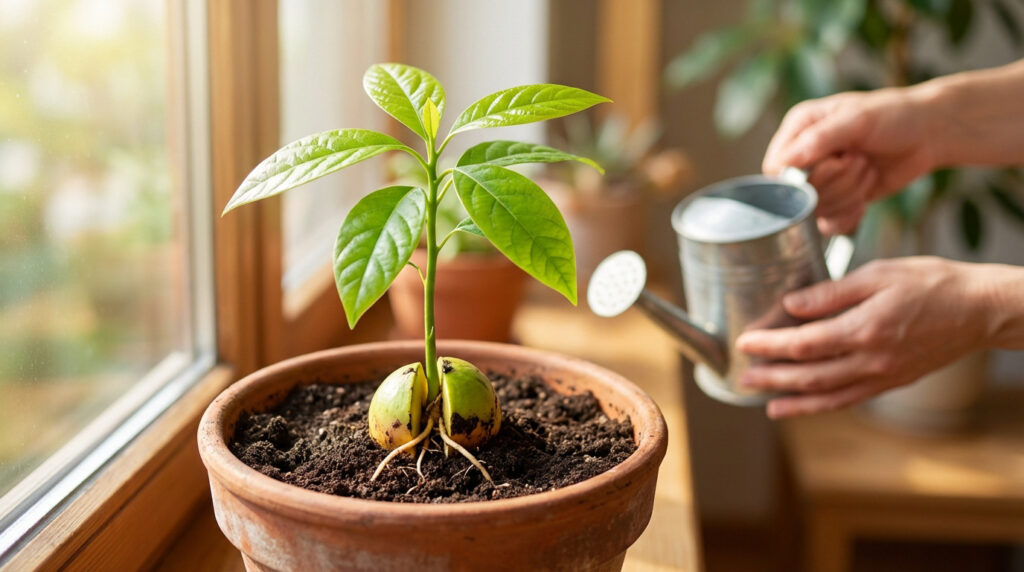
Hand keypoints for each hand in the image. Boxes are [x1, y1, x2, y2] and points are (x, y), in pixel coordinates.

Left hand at [735, 257, 1004, 418]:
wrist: (981, 310)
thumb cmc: (932, 283)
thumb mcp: (878, 274)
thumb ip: (831, 292)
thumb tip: (792, 305)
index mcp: (865, 330)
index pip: (804, 344)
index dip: (770, 345)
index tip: (745, 342)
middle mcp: (871, 360)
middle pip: (809, 376)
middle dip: (771, 377)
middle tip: (743, 376)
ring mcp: (882, 376)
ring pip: (827, 395)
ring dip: (792, 399)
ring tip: (763, 401)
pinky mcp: (891, 382)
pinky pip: (849, 399)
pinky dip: (821, 406)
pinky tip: (802, 405)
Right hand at [763, 88, 938, 234]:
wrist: (928, 134)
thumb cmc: (894, 115)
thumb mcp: (857, 119)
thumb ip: (819, 140)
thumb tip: (786, 162)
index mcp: (800, 129)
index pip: (776, 167)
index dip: (800, 175)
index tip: (834, 161)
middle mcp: (805, 156)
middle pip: (797, 193)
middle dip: (836, 181)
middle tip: (860, 160)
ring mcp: (821, 180)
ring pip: (816, 210)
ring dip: (849, 194)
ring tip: (868, 169)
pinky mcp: (838, 200)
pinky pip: (829, 224)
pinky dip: (849, 215)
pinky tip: (865, 199)